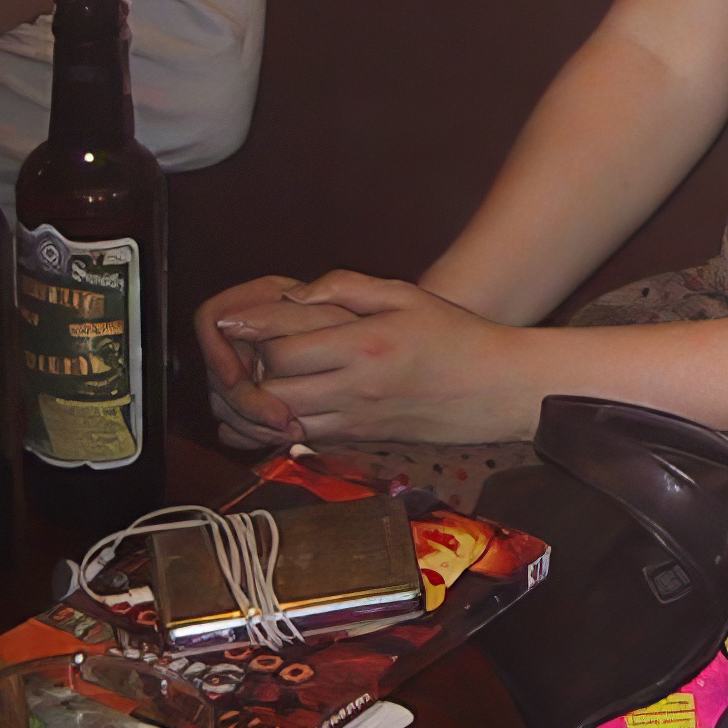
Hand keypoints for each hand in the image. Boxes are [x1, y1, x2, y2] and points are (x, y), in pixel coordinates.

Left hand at [206, 274, 532, 447]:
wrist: (496, 388)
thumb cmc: (455, 335)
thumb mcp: (403, 294)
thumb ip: (343, 288)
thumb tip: (292, 294)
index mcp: (363, 346)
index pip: (282, 349)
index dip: (251, 334)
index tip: (230, 321)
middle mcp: (354, 389)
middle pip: (270, 393)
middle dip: (242, 374)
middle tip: (234, 351)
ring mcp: (356, 421)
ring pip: (280, 424)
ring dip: (256, 404)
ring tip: (247, 377)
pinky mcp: (360, 440)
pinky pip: (303, 438)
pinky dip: (278, 424)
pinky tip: (275, 403)